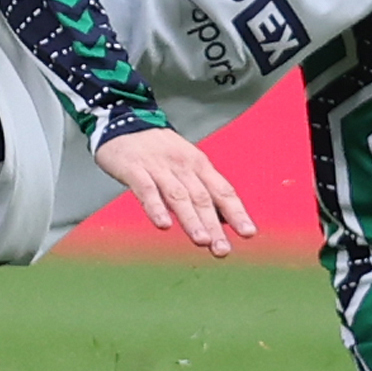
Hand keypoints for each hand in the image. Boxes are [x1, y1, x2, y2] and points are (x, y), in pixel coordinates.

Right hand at [96, 127, 255, 256]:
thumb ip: (202, 189)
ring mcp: (158, 167)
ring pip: (178, 196)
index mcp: (198, 164)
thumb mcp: (186, 163)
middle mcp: (182, 165)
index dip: (236, 212)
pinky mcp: (134, 169)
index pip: (222, 190)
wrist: (123, 121)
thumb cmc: (158, 149)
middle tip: (223, 249)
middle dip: (214, 225)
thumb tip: (224, 220)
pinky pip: (146, 190)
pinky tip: (163, 224)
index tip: (248, 233)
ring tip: (202, 240)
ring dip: (191, 219)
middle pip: (202, 198)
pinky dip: (156, 208)